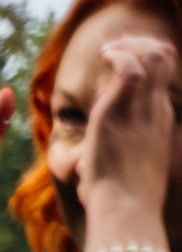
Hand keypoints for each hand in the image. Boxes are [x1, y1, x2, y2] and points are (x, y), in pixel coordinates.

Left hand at [78, 35, 178, 231]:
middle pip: (164, 59)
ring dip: (130, 44)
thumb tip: (86, 170)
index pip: (162, 79)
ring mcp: (143, 107)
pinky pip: (129, 65)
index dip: (145, 62)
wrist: (125, 207)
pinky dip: (118, 53)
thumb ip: (111, 163)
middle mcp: (157, 109)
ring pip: (152, 55)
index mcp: (160, 121)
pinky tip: (105, 54)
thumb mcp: (123, 174)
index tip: (123, 60)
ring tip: (110, 48)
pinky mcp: (121, 108)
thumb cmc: (121, 200)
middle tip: (117, 47)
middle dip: (142, 44)